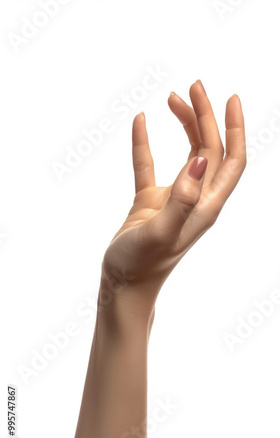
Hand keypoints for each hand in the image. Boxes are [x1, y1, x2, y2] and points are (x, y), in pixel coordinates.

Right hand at [102, 81, 245, 301]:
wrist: (123, 284)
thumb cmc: (142, 265)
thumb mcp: (162, 233)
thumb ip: (182, 199)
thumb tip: (199, 160)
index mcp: (205, 205)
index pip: (232, 161)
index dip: (235, 130)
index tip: (229, 99)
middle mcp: (195, 199)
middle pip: (210, 150)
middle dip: (206, 116)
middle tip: (192, 86)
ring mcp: (174, 198)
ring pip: (187, 153)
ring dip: (184, 125)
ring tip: (172, 97)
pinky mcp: (151, 201)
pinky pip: (150, 165)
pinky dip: (145, 143)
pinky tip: (140, 121)